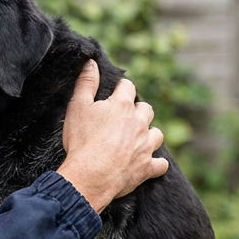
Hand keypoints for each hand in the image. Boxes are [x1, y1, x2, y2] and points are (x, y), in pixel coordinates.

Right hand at [57, 60, 168, 211]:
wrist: (90, 176)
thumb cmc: (82, 140)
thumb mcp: (78, 107)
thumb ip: (86, 83)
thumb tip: (91, 62)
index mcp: (122, 106)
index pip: (127, 87)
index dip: (120, 89)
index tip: (114, 93)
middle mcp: (139, 123)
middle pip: (146, 109)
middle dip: (138, 111)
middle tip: (123, 118)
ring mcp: (146, 146)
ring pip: (157, 134)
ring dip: (149, 135)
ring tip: (137, 139)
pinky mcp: (147, 167)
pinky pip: (160, 164)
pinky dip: (156, 163)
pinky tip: (149, 163)